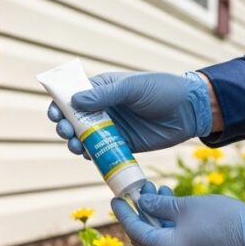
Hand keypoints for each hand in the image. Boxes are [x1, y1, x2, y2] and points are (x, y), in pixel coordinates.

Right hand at [47, 71, 211, 154]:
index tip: (54, 113)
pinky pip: (103, 152)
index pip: (73, 95)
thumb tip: (74, 101)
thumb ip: (106, 95)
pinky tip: (89, 156)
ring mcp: (114, 128)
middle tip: (67, 132)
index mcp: (104, 88)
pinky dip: (93, 156)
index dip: (59, 104)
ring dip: (76, 143)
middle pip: (75, 120)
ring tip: (76, 146)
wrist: (190, 110)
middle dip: (66, 127)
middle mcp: (105, 108)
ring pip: (86, 138)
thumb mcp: (134, 88)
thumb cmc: (163, 90)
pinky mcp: (124, 145)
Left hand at [111, 183, 244, 245]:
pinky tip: (175, 207)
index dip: (124, 214)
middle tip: (141, 190)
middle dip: (142, 213)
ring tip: (162, 191)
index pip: (136, 232)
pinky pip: (176, 245)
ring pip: (163, 240)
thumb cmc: (221, 219)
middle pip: (147, 238)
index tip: (116, 199)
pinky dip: (171, 227)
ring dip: (159, 217)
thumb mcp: (186, 206)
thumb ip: (159, 205)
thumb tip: (142, 204)